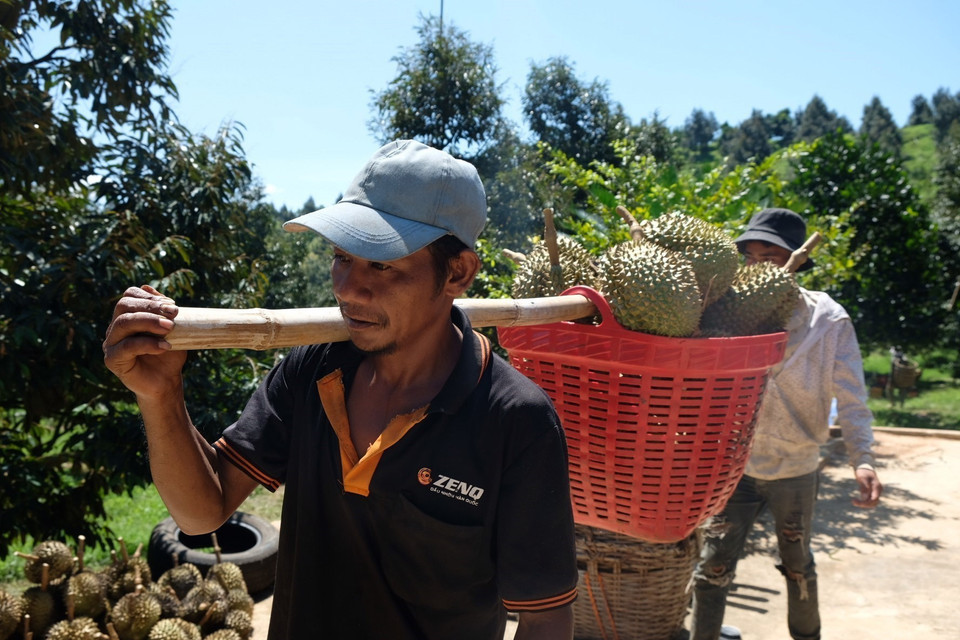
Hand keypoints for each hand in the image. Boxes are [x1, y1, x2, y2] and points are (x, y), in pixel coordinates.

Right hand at [102, 285, 186, 400]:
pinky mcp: (112, 359)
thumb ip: (161, 310)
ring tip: (170, 327)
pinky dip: (148, 344)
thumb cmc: (169, 355)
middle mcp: (115, 327)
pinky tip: (165, 347)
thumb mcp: (170, 329)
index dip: (150, 297)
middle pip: (124, 306)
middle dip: (150, 306)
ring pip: (124, 323)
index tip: (172, 305)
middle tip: (174, 313)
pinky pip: (127, 346)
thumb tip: (148, 286)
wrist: (166, 382)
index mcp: (127, 316)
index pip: (130, 296)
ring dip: (149, 321)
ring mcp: (111, 343)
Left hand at [852, 466, 881, 507]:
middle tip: (853, 502)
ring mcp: (875, 492)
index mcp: (877, 487)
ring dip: (864, 504)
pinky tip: (856, 500)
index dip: (866, 503)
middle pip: (874, 502)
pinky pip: (869, 500)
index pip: (874, 499)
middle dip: (864, 504)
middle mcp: (878, 491)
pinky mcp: (872, 492)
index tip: (855, 501)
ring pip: (872, 502)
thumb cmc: (863, 472)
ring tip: (854, 501)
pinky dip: (864, 501)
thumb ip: (864, 487)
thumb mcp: (862, 478)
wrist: (865, 468)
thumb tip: (864, 498)